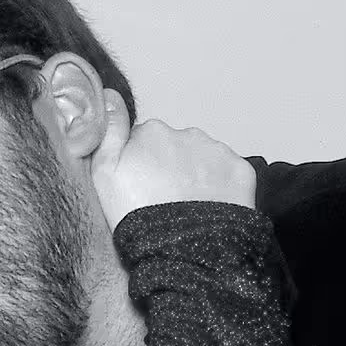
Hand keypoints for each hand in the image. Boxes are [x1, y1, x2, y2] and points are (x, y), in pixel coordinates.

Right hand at [88, 90, 256, 229]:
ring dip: (199, 175)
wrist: (181, 251)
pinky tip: (211, 208)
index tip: (141, 187)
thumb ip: (108, 129)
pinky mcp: (242, 171)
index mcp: (152, 132)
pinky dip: (223, 187)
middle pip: (178, 148)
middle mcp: (187, 134)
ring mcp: (217, 151)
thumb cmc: (137, 217)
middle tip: (166, 201)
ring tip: (190, 208)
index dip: (143, 165)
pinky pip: (230, 174)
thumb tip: (109, 95)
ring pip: (205, 159)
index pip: (146, 141)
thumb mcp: (104, 174)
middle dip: (174, 167)